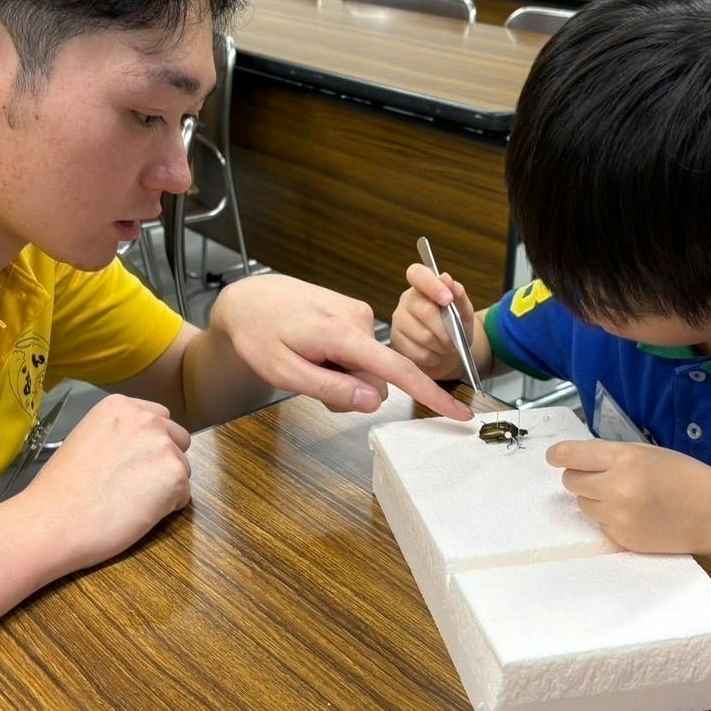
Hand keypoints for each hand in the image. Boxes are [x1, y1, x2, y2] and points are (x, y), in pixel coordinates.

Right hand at [11, 394, 191, 572]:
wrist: (53, 520)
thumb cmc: (61, 489)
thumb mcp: (88, 438)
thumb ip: (119, 435)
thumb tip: (139, 449)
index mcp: (121, 406)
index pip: (157, 418)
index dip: (147, 445)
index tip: (131, 462)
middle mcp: (146, 419)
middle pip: (177, 439)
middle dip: (163, 460)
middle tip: (134, 484)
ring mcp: (163, 446)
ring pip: (182, 468)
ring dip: (166, 485)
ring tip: (131, 501)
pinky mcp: (175, 476)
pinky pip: (184, 495)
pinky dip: (168, 508)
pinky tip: (137, 513)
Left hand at [211, 274, 471, 420]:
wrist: (250, 298)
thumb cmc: (259, 334)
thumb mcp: (285, 372)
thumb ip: (331, 389)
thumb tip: (375, 402)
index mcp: (342, 334)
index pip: (398, 370)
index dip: (431, 395)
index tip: (460, 412)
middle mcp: (359, 319)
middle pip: (377, 378)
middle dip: (351, 390)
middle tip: (311, 379)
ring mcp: (358, 313)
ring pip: (367, 366)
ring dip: (342, 374)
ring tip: (308, 358)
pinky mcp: (355, 313)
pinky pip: (360, 351)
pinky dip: (341, 359)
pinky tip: (315, 349)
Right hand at [390, 262, 476, 380]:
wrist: (448, 354)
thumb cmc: (455, 328)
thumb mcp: (464, 311)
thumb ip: (458, 295)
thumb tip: (447, 279)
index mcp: (423, 287)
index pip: (417, 274)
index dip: (432, 285)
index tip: (448, 300)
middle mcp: (406, 301)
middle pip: (425, 311)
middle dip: (446, 330)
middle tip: (455, 340)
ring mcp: (398, 322)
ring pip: (424, 336)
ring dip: (441, 346)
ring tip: (446, 347)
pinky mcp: (395, 342)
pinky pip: (418, 353)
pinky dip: (433, 357)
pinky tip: (435, 354)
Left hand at [546, 439, 710, 554]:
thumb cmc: (686, 477)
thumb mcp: (649, 453)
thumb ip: (611, 454)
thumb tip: (574, 457)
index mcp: (626, 460)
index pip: (570, 456)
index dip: (559, 455)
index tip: (555, 457)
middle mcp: (617, 489)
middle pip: (571, 481)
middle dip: (580, 476)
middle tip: (602, 475)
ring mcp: (618, 518)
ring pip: (582, 504)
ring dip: (594, 498)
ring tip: (625, 495)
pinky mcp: (622, 540)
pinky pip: (599, 524)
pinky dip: (609, 517)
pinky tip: (634, 514)